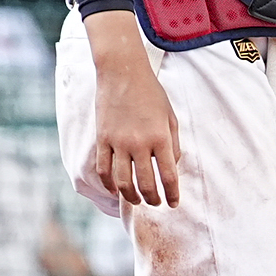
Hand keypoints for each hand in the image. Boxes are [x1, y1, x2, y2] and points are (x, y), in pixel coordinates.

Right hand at [89, 14, 182, 206]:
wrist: (122, 72)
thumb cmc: (151, 93)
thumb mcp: (170, 116)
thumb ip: (173, 144)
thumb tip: (172, 167)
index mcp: (160, 137)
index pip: (169, 176)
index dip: (173, 194)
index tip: (173, 203)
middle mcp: (139, 143)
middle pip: (146, 184)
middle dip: (153, 199)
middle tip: (156, 203)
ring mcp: (118, 142)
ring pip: (123, 182)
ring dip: (131, 197)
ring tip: (137, 201)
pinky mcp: (102, 139)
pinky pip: (104, 169)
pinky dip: (109, 184)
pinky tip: (115, 190)